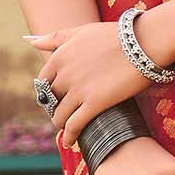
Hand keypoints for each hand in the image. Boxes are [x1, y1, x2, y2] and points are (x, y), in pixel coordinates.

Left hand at [27, 18, 158, 149]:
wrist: (143, 42)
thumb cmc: (116, 35)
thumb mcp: (81, 31)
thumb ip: (55, 37)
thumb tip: (30, 41)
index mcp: (60, 56)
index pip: (43, 81)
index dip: (49, 92)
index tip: (56, 98)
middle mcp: (64, 74)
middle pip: (51, 100)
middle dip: (56, 108)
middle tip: (65, 114)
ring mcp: (78, 90)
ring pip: (59, 116)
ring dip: (62, 124)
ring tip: (68, 129)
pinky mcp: (94, 104)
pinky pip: (74, 126)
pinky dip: (70, 136)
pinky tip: (70, 143)